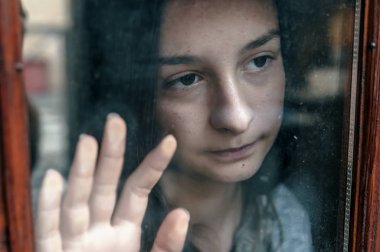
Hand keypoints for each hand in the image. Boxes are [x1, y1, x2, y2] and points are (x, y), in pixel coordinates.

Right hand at [35, 114, 188, 251]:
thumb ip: (166, 245)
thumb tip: (183, 212)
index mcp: (124, 232)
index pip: (138, 190)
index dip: (152, 165)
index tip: (170, 141)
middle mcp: (99, 231)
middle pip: (105, 186)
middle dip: (110, 154)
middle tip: (116, 121)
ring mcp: (75, 243)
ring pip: (78, 201)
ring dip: (82, 172)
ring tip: (89, 140)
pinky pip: (49, 231)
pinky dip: (49, 206)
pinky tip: (54, 177)